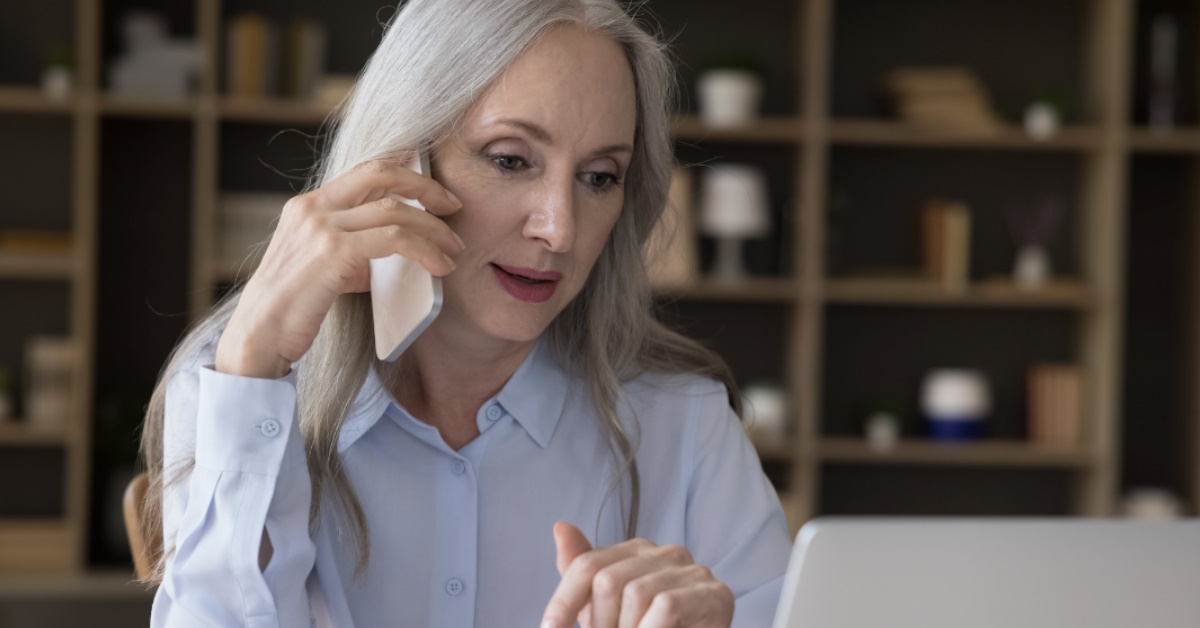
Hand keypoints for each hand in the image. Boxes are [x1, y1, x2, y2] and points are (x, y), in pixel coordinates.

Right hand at [216, 155, 464, 378]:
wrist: (259, 337)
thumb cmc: (293, 309)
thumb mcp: (324, 266)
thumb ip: (356, 248)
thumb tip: (399, 246)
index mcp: (308, 205)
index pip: (364, 171)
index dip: (405, 172)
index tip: (434, 188)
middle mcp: (312, 207)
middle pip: (382, 174)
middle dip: (426, 188)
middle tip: (454, 207)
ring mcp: (320, 226)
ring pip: (395, 209)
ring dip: (433, 229)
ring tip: (453, 250)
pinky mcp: (333, 251)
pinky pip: (393, 239)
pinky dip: (424, 250)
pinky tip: (438, 266)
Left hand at [541, 522, 733, 627]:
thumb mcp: (606, 611)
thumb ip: (582, 574)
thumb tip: (560, 526)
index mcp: (636, 551)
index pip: (587, 565)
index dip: (564, 601)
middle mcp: (665, 552)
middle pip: (608, 580)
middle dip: (602, 623)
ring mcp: (692, 571)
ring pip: (636, 594)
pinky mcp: (715, 594)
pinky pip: (666, 606)